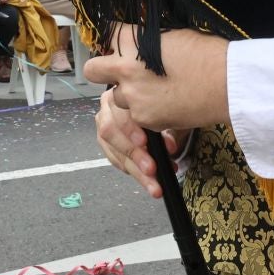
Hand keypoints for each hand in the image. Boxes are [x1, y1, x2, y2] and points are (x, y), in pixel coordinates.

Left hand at [84, 24, 229, 134]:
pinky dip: (148, 112)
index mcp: (133, 41)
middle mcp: (125, 68)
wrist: (227, 84)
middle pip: (93, 69)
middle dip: (101, 69)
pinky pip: (136, 115)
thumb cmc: (208, 54)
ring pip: (116, 96)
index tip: (121, 45)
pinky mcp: (144, 118)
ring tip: (156, 92)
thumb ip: (148, 40)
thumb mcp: (174, 34)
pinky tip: (169, 105)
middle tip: (119, 72)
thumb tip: (140, 42)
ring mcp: (132, 96)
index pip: (108, 33)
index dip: (116, 40)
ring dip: (129, 95)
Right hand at [92, 84, 185, 199]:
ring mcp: (104, 124)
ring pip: (113, 150)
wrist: (159, 99)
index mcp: (120, 91)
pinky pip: (114, 159)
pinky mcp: (107, 141)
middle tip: (152, 169)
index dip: (129, 127)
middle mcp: (108, 106)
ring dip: (134, 169)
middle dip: (133, 153)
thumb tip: (169, 146)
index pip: (118, 109)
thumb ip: (167, 125)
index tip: (144, 142)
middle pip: (111, 132)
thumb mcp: (169, 108)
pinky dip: (131, 170)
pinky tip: (146, 178)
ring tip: (153, 183)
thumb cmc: (164, 100)